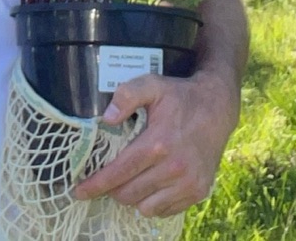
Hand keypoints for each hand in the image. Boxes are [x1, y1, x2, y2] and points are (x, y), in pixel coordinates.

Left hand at [72, 66, 239, 217]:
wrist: (217, 107)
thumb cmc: (180, 96)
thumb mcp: (152, 84)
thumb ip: (127, 95)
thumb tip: (106, 118)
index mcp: (158, 143)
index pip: (119, 172)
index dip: (96, 184)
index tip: (78, 191)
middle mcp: (173, 168)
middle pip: (128, 194)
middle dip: (112, 189)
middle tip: (106, 179)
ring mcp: (187, 183)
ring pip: (145, 207)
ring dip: (132, 197)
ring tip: (130, 180)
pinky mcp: (197, 192)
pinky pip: (165, 210)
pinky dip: (153, 203)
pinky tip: (150, 185)